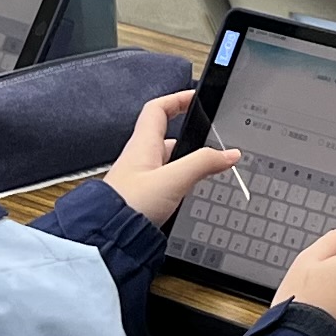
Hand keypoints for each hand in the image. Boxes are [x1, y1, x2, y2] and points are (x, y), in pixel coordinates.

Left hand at [100, 90, 240, 228]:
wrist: (106, 239)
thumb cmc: (129, 207)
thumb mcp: (173, 180)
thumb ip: (202, 164)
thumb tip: (229, 154)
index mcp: (143, 145)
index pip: (158, 109)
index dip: (177, 99)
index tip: (196, 97)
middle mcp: (139, 159)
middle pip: (168, 138)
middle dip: (191, 139)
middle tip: (214, 145)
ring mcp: (140, 180)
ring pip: (169, 163)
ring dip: (188, 165)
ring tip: (208, 173)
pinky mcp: (143, 199)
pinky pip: (166, 183)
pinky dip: (182, 184)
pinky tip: (191, 196)